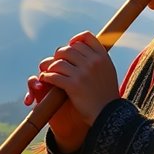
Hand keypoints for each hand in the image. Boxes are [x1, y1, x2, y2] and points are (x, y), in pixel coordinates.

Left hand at [27, 31, 119, 151]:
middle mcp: (93, 62)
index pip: (86, 37)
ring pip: (58, 61)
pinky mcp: (73, 85)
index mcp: (102, 57)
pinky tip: (45, 79)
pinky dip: (46, 77)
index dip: (75, 40)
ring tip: (48, 72)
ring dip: (50, 66)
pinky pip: (54, 75)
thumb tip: (82, 45)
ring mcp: (83, 73)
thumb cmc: (106, 95)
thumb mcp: (108, 72)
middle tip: (57, 63)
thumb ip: (98, 59)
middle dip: (59, 55)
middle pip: (68, 49)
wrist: (108, 116)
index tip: (70, 46)